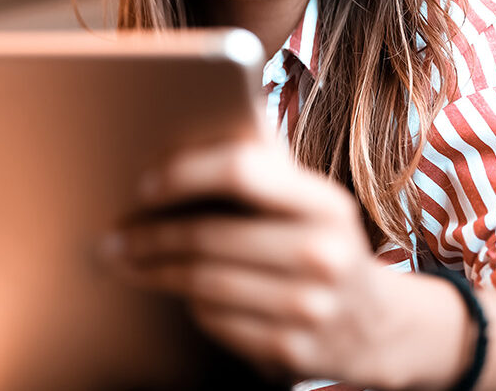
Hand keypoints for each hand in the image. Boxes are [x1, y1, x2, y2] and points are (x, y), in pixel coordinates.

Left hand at [105, 136, 401, 385]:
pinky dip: (189, 304)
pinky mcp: (291, 350)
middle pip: (208, 237)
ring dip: (154, 271)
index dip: (184, 174)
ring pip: (203, 283)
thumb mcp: (311, 204)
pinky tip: (176, 292)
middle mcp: (324, 254)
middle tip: (115, 235)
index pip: (241, 172)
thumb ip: (262, 173)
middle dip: (149, 235)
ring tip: (126, 261)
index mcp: (325, 203)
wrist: (380, 326)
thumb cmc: (322, 245)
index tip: (144, 185)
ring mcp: (310, 307)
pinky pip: (214, 321)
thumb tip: (177, 145)